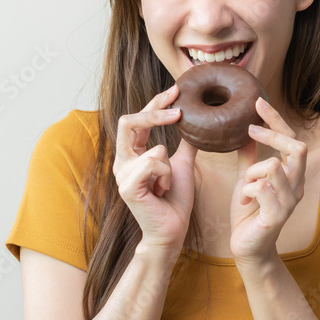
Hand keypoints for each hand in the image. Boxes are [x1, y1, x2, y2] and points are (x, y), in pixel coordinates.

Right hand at [113, 85, 198, 253]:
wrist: (173, 230)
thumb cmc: (175, 200)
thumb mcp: (182, 164)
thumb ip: (185, 143)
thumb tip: (198, 121)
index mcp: (132, 154)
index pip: (137, 119)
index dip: (155, 102)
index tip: (177, 90)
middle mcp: (121, 161)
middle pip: (128, 121)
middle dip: (155, 112)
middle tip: (178, 111)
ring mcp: (121, 174)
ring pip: (154, 149)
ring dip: (170, 167)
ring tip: (167, 185)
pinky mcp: (126, 187)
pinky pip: (153, 164)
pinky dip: (166, 176)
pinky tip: (162, 191)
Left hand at [229, 97, 306, 264]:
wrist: (247, 248)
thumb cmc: (249, 213)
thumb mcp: (247, 179)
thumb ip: (250, 157)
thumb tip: (245, 130)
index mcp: (292, 175)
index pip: (292, 139)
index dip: (276, 119)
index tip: (257, 102)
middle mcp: (297, 186)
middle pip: (296, 147)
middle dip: (271, 135)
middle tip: (249, 130)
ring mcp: (290, 201)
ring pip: (273, 166)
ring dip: (251, 173)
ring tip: (246, 188)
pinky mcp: (277, 216)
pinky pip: (261, 187)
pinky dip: (247, 190)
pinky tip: (244, 201)